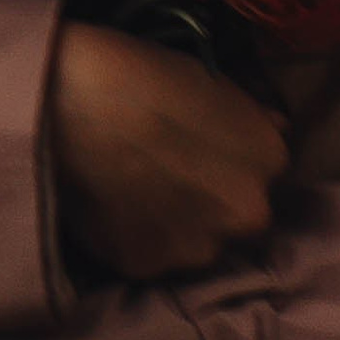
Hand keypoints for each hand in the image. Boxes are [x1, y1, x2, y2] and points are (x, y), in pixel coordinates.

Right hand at [48, 22, 288, 281]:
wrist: (67, 102)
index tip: (201, 150)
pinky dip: (135, 237)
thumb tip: (272, 128)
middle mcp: (248, 214)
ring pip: (195, 243)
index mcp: (268, 160)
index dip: (230, 160)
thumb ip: (250, 117)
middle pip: (236, 214)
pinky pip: (149, 254)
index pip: (263, 171)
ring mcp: (198, 248)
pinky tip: (112, 206)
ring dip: (176, 225)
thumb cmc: (139, 72)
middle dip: (211, 200)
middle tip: (168, 173)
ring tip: (135, 191)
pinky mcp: (148, 267)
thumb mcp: (209, 78)